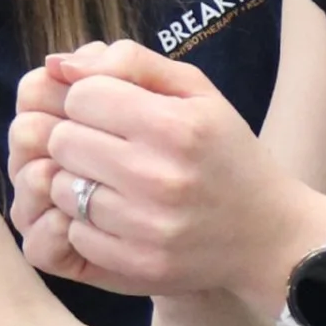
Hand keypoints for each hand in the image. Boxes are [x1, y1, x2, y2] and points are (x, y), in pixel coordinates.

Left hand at [10, 39, 319, 298]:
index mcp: (174, 126)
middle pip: (63, 141)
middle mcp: (158, 176)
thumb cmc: (226, 153)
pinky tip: (119, 215)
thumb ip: (130, 62)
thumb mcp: (196, 92)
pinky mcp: (137, 263)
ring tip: (114, 182)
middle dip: (77, 137)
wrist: (267, 234)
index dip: (87, 98)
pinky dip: (87, 223)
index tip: (107, 111)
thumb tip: (58, 64)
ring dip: (78, 181)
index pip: (82, 96)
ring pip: (62, 188)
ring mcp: (146, 226)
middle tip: (105, 147)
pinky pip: (75, 232)